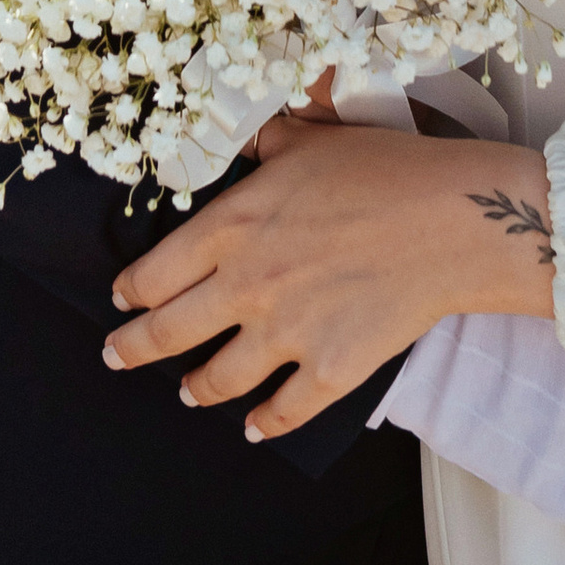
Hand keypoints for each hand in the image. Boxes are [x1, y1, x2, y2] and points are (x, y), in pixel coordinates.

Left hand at [102, 119, 558, 438]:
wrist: (450, 220)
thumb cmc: (382, 169)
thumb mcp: (307, 141)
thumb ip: (263, 146)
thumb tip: (244, 136)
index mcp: (231, 227)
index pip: (155, 273)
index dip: (131, 291)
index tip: (122, 298)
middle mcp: (246, 286)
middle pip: (168, 332)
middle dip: (132, 349)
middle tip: (115, 356)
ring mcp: (286, 335)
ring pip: (217, 379)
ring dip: (196, 388)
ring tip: (186, 392)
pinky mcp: (329, 371)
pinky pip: (283, 411)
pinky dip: (264, 425)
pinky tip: (255, 428)